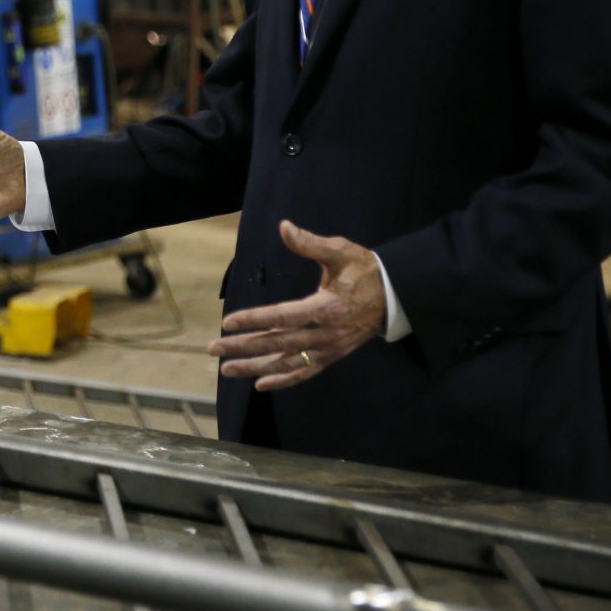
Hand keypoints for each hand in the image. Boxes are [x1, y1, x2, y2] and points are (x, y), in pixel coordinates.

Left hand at [207, 220, 386, 391]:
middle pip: (278, 344)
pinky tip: (261, 383)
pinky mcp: (333, 356)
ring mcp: (330, 348)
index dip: (254, 321)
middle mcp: (326, 333)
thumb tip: (284, 227)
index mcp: (326, 307)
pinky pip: (306, 372)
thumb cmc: (364, 270)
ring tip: (227, 369)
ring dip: (256, 367)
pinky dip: (283, 380)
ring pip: (288, 363)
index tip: (228, 323)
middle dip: (243, 347)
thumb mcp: (340, 252)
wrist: (396, 296)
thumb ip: (310, 243)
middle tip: (214, 348)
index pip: (281, 317)